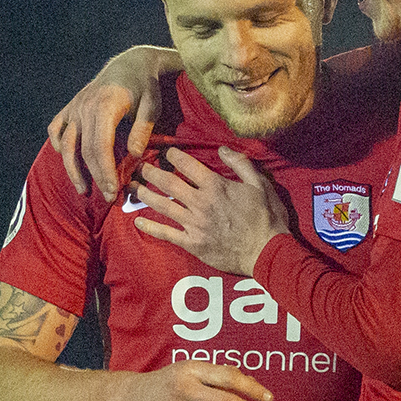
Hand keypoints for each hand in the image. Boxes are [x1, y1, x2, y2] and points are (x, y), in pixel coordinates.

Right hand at [46, 46, 180, 198]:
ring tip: (83, 190)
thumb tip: (133, 155)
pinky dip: (59, 144)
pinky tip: (67, 158)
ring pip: (66, 144)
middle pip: (84, 150)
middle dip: (95, 176)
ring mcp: (75, 106)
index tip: (113, 190)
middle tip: (109, 197)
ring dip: (72, 169)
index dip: (105, 171)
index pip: (100, 146)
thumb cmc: (145, 86)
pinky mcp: (70, 106)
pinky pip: (56, 128)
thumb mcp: (152, 105)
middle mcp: (85, 106)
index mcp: (105, 106)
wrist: (130, 63)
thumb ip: (142, 129)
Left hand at [134, 148, 290, 276]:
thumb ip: (240, 164)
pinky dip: (150, 227)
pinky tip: (138, 221)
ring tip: (133, 187)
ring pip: (163, 206)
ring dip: (145, 195)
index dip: (174, 155)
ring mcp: (194, 224)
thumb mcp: (260, 185)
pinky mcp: (192, 243)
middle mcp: (200, 202)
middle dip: (151, 172)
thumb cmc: (267, 217)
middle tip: (139, 166)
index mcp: (215, 186)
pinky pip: (166, 234)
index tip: (166, 152)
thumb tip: (222, 149)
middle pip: (168, 183)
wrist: (266, 251)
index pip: (188, 165)